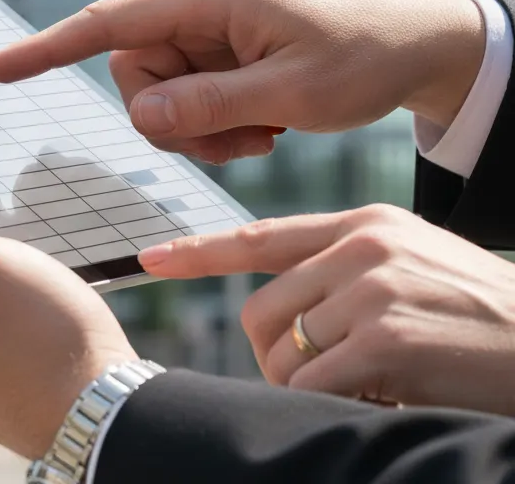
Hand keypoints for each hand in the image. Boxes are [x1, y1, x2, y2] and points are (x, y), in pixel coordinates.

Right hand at [0, 0, 483, 163]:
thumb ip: (209, 105)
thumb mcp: (292, 90)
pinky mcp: (226, 53)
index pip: (107, 22)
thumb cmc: (364, 53)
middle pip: (135, 73)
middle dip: (175, 119)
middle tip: (242, 137)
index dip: (44, 48)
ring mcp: (212, 31)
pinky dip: (220, 126)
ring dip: (203, 129)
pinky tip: (269, 125)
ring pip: (163, 94)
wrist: (419, 42)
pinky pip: (192, 99)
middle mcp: (200, 7)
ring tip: (265, 131)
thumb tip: (138, 118)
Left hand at [139, 204, 514, 414]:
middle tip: (317, 380)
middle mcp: (360, 246)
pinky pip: (312, 383)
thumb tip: (286, 307)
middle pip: (262, 308)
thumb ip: (347, 269)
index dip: (200, 250)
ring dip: (303, 386)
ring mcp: (371, 288)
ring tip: (358, 390)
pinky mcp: (386, 337)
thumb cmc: (479, 316)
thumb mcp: (412, 265)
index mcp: (361, 225)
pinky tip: (373, 403)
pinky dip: (326, 405)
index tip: (152, 257)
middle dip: (275, 357)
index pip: (260, 236)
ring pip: (283, 350)